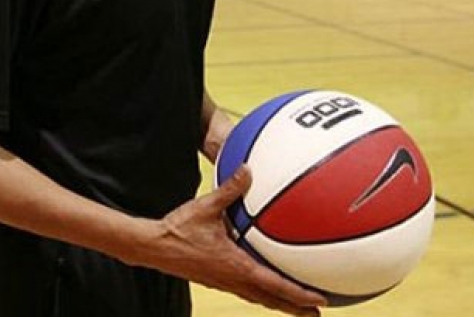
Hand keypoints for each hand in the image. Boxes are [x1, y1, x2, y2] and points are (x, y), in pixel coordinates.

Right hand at [138, 165, 327, 315]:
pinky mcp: (215, 279)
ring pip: (258, 298)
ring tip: (298, 307)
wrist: (153, 247)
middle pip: (270, 300)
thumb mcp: (206, 206)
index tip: (320, 301)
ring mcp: (223, 282)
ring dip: (280, 303)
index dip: (298, 295)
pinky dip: (262, 293)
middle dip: (295, 308)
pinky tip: (264, 285)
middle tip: (317, 313)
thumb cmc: (179, 228)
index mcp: (235, 265)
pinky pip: (246, 291)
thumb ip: (230, 189)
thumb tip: (247, 170)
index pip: (274, 285)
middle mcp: (232, 278)